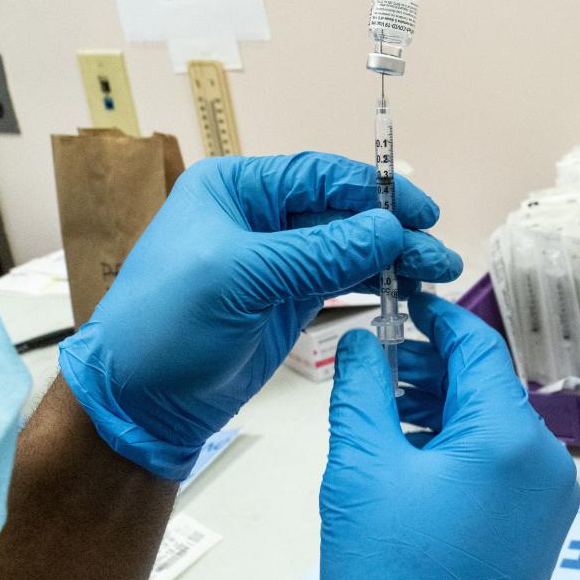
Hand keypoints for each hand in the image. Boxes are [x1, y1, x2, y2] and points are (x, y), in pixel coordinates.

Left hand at [59, 153, 460, 479]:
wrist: (140, 402)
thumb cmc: (167, 326)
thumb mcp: (240, 278)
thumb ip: (318, 253)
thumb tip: (389, 229)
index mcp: (237, 190)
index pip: (319, 176)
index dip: (375, 190)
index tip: (421, 213)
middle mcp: (260, 217)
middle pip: (343, 212)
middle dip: (393, 231)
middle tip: (439, 256)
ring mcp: (278, 261)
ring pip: (350, 247)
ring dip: (393, 259)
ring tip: (437, 275)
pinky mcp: (290, 300)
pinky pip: (343, 280)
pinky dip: (376, 283)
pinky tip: (407, 291)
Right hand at [319, 292, 579, 579]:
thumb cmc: (390, 577)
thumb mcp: (360, 470)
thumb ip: (360, 390)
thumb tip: (362, 340)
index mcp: (507, 436)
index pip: (477, 346)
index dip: (435, 318)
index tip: (399, 300)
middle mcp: (545, 459)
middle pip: (488, 384)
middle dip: (433, 369)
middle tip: (375, 369)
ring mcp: (550, 495)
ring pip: (496, 424)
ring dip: (445, 409)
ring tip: (386, 415)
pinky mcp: (543, 525)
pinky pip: (505, 463)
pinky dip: (463, 447)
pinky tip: (416, 457)